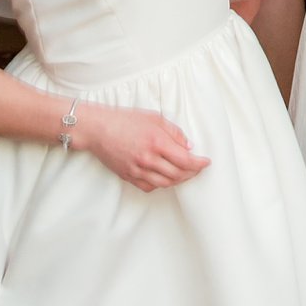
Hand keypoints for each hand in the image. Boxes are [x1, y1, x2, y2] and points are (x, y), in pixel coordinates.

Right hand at [78, 103, 209, 191]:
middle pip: (178, 174)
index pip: (185, 160)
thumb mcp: (154, 118)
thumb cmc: (125, 120)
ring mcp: (137, 170)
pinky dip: (161, 184)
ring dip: (179, 180)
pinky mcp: (128, 176)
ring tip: (185, 174)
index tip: (206, 162)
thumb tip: (188, 146)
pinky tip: (166, 177)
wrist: (98, 129)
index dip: (199, 164)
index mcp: (157, 142)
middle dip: (192, 173)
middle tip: (198, 168)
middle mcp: (148, 159)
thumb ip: (174, 132)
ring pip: (165, 183)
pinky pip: (149, 187)